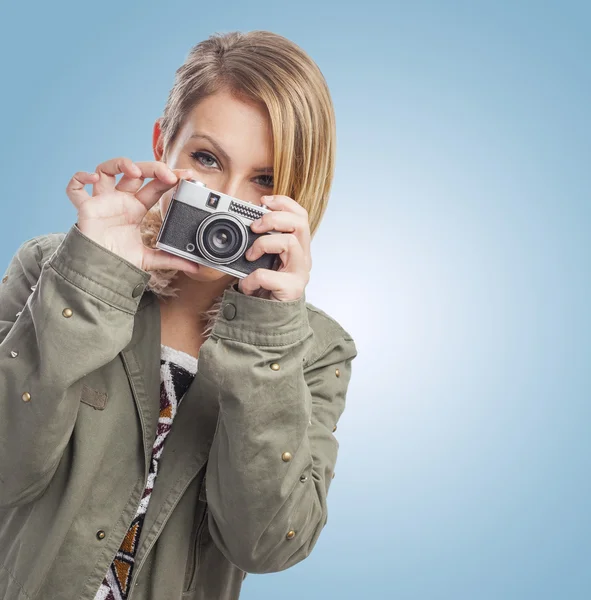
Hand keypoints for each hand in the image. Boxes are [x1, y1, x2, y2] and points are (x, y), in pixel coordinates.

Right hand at [66, 157, 201, 272]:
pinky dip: (80, 178)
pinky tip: (93, 178)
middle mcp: (120, 200)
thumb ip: (172, 259)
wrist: (99, 272)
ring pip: (106, 169)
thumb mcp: (150, 259)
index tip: (186, 175)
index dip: (171, 177)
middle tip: (168, 174)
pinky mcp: (86, 208)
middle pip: (136, 172)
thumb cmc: (120, 260)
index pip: (156, 185)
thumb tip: (195, 266)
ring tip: (135, 171)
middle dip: (152, 168)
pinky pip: (75, 188)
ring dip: (120, 164)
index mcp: (137, 208)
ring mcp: (102, 201)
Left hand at [238, 195, 311, 301]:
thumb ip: (260, 243)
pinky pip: (269, 275)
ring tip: (249, 255)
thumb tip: (241, 225)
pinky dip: (251, 278)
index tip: (264, 201)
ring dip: (263, 244)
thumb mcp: (264, 261)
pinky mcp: (292, 290)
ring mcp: (300, 273)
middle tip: (254, 226)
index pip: (301, 215)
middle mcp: (304, 258)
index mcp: (298, 247)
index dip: (284, 203)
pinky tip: (246, 285)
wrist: (272, 320)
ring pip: (289, 242)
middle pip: (300, 223)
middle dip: (274, 218)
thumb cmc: (266, 288)